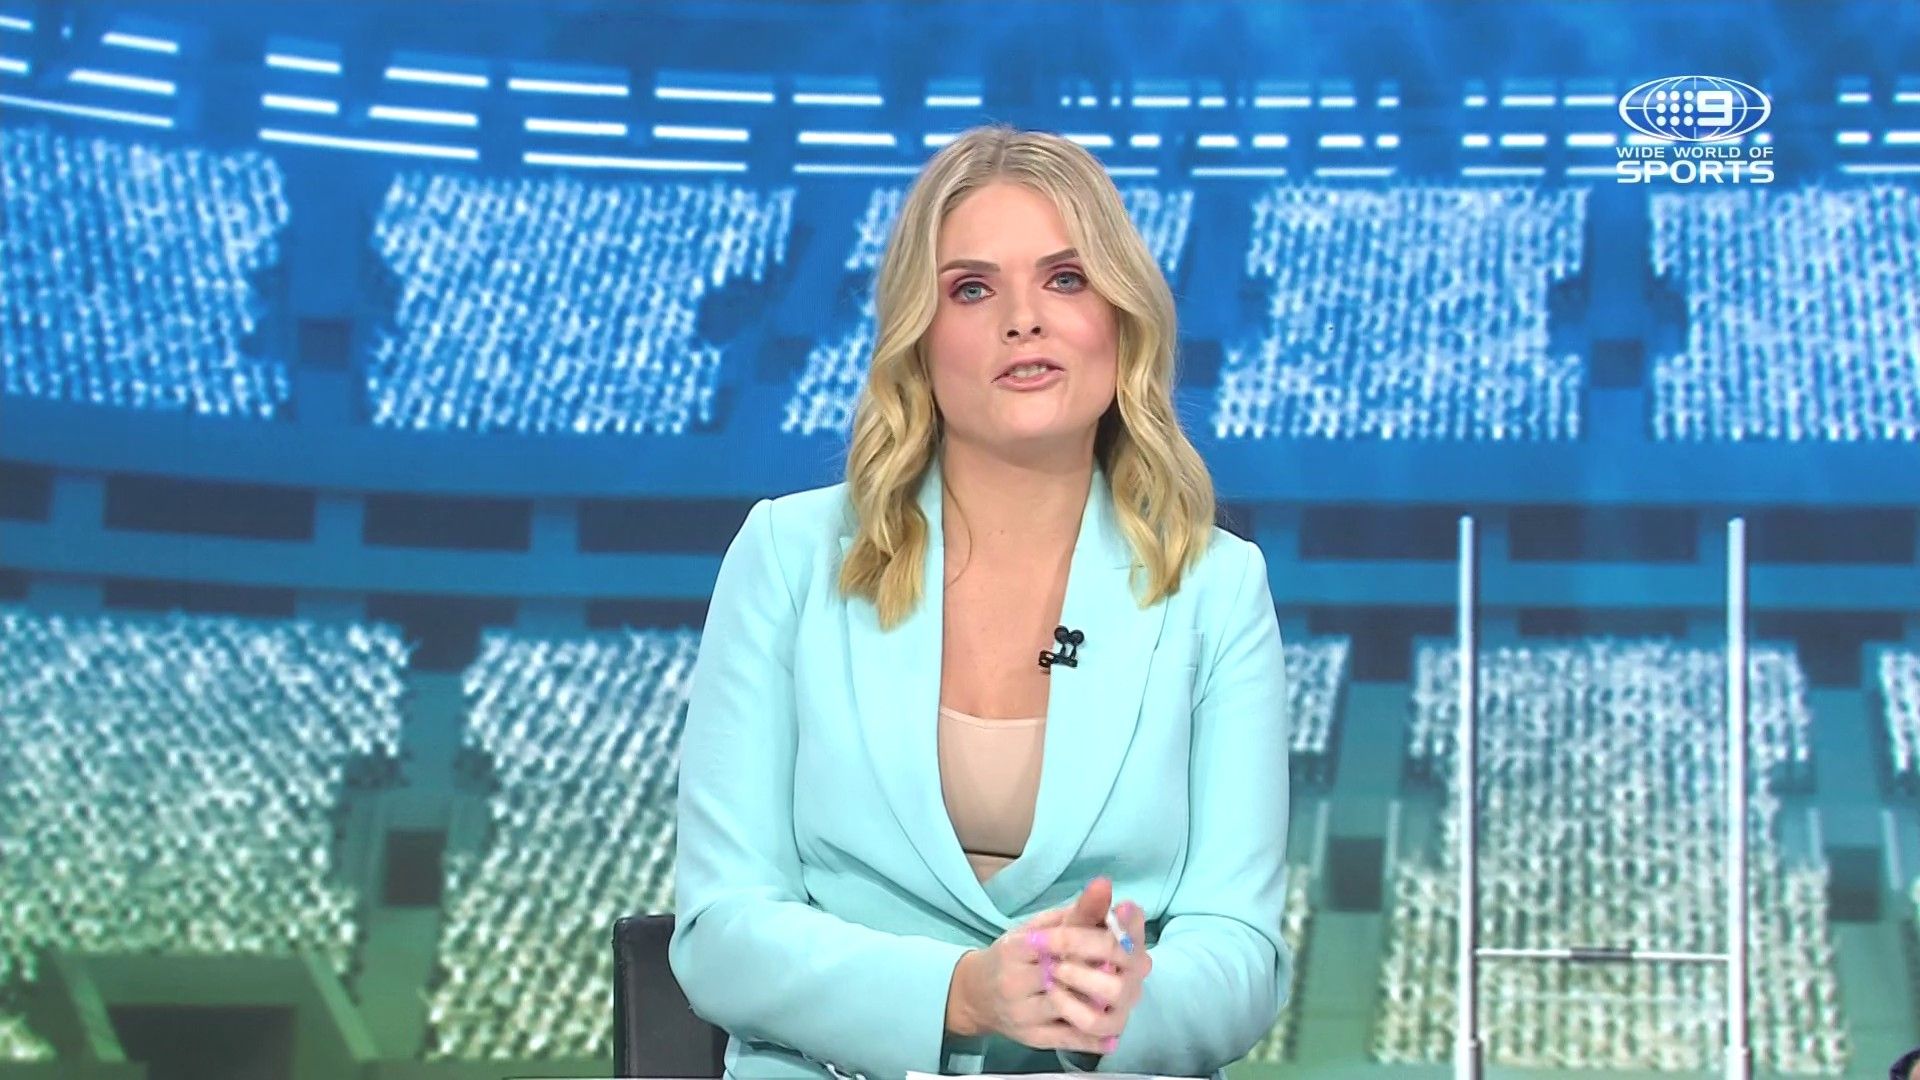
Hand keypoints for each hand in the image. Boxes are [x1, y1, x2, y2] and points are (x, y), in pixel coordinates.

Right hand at [959, 877, 1150, 1055]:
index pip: (1064, 942)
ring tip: (1125, 993)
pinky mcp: (1032, 1038)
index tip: (1124, 940)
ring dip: (1103, 1002)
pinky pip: (1069, 1040)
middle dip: (1104, 969)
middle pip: (1070, 975)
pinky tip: (1113, 1035)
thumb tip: (1107, 886)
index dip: (1100, 940)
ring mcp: (1024, 1014)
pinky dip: (1094, 1039)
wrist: (975, 994)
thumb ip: (1075, 911)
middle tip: (1132, 966)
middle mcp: (1015, 982)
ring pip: (1073, 1009)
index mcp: (1016, 948)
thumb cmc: (1014, 955)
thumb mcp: (1038, 927)